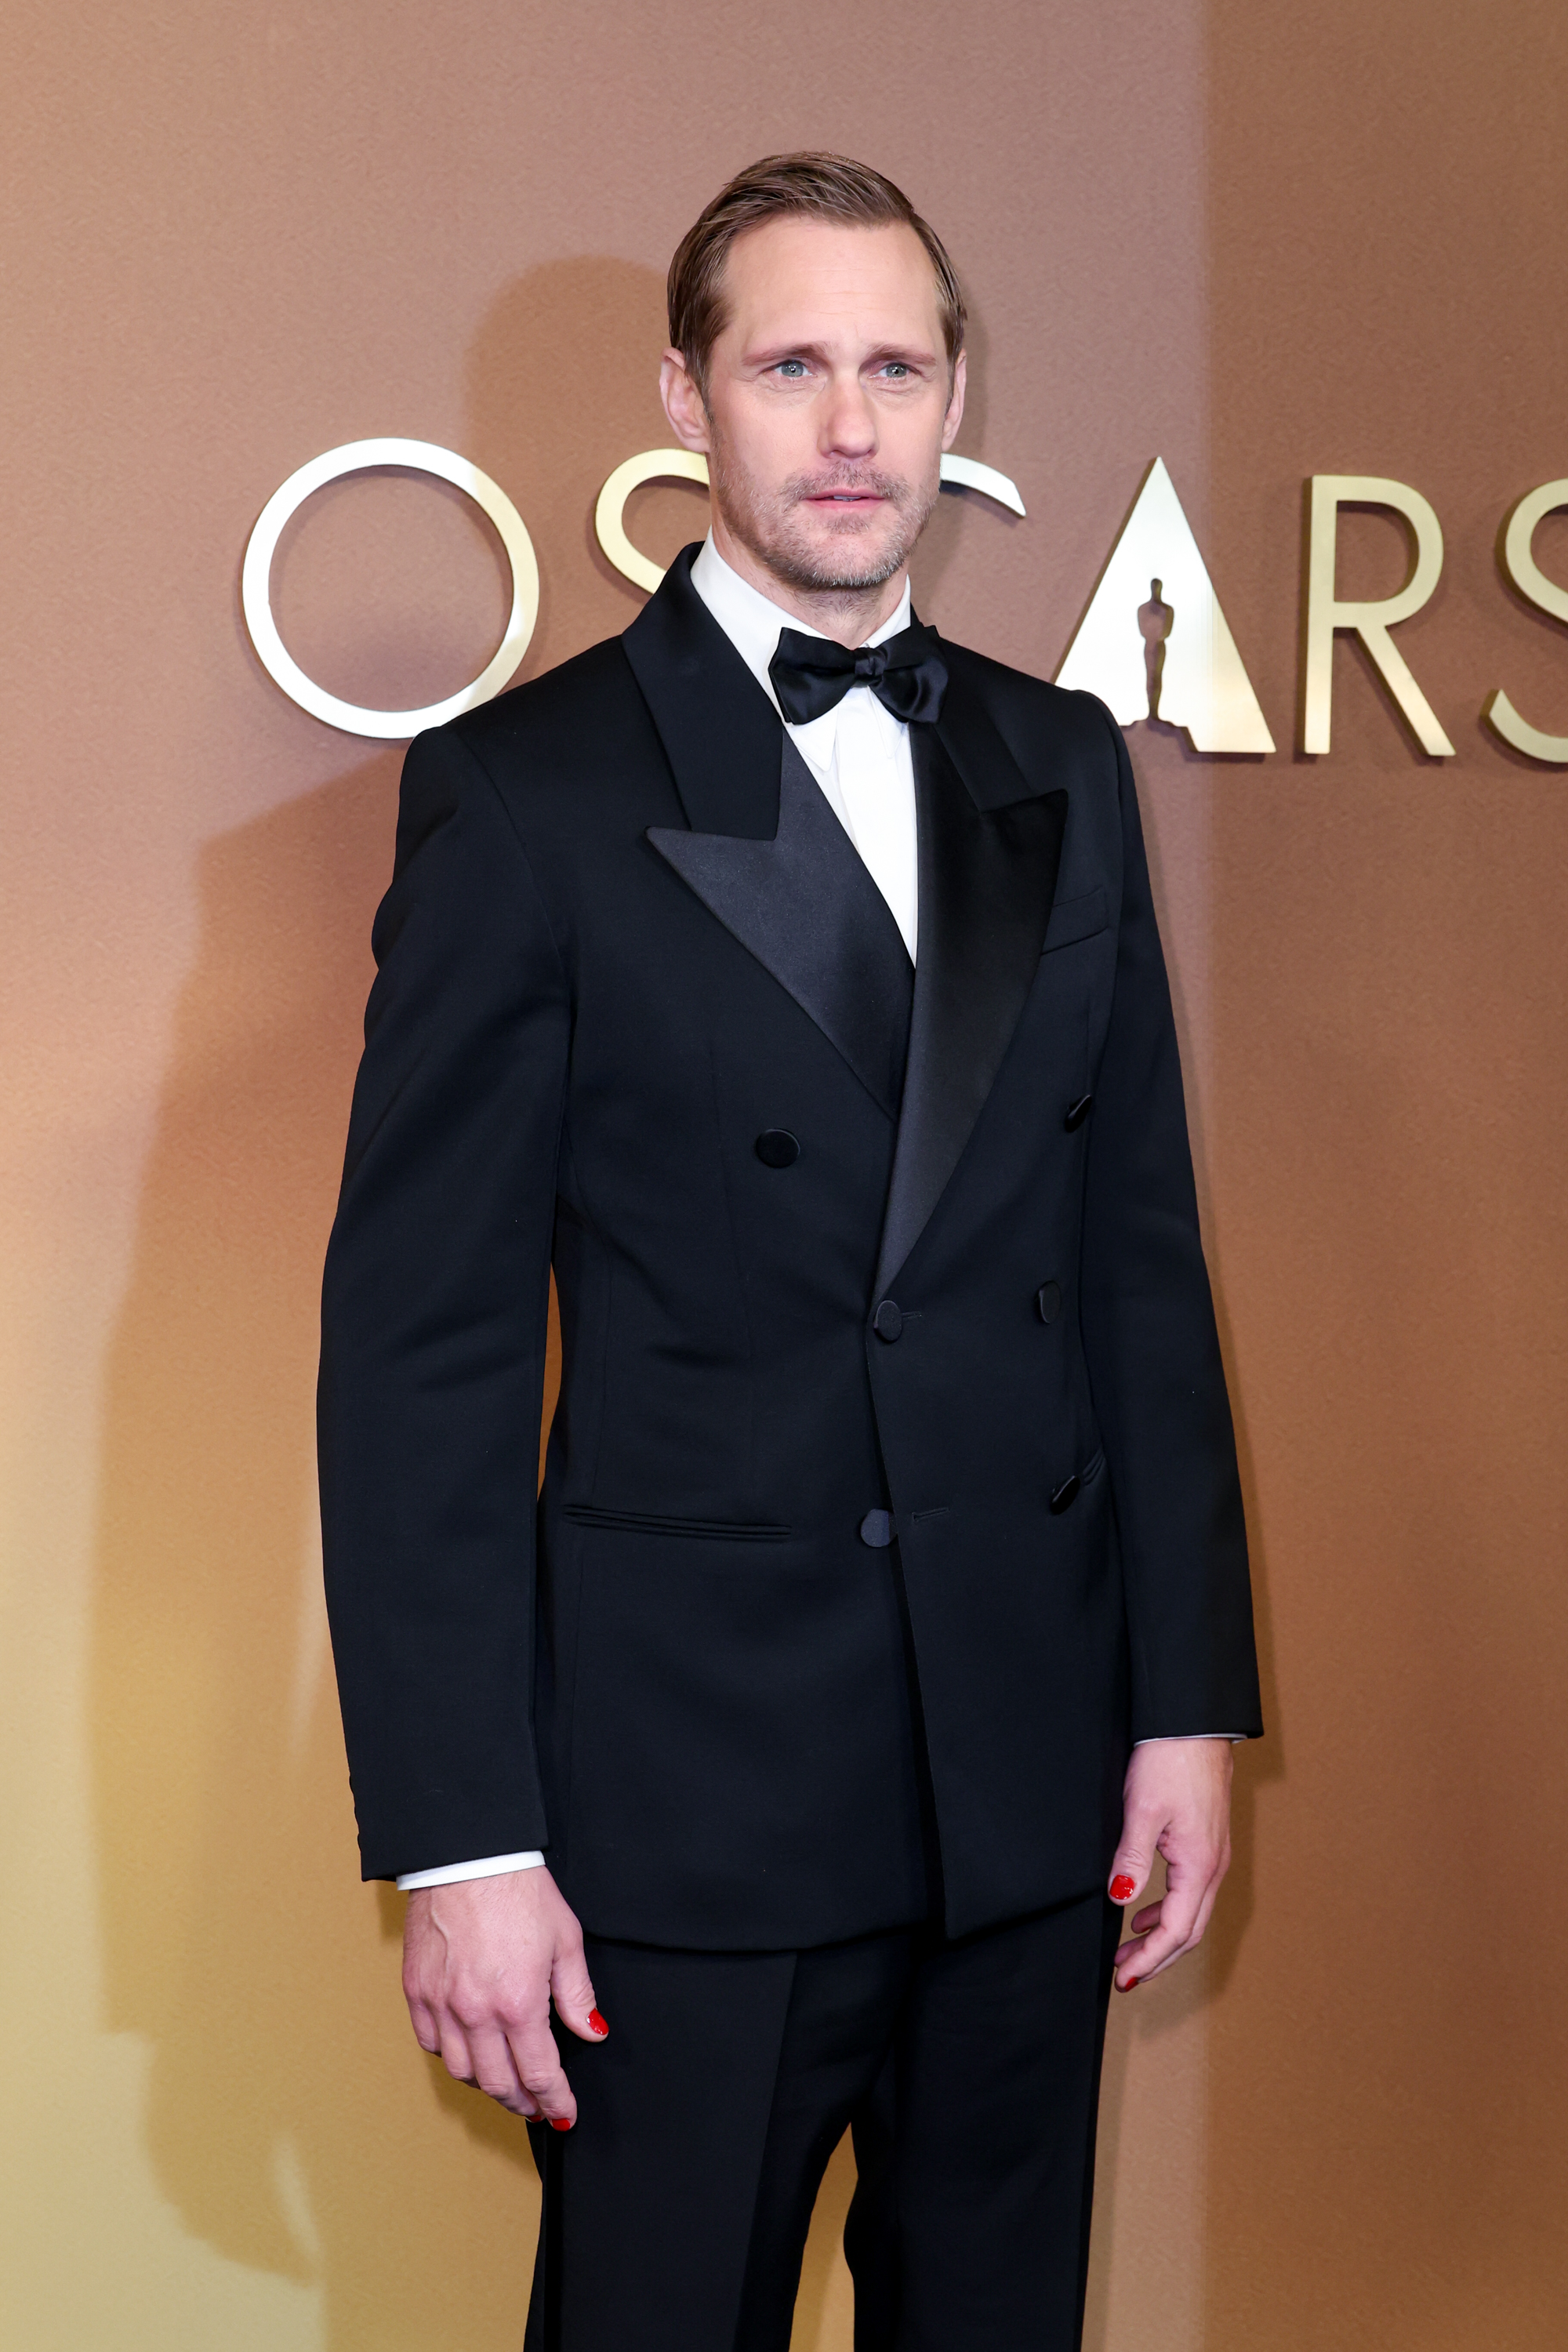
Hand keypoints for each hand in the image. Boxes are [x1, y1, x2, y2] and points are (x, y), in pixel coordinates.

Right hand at [402, 1867, 605, 2125]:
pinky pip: (431, 2043)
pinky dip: (451, 2055)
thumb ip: (577, 1995)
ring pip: (462, 2071)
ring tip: (506, 2082)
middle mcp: (476, 2013)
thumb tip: (593, 2032)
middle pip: (498, 2083)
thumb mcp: (565, 1940)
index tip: (563, 2114)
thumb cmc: (519, 1890)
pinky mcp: (416, 1991)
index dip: (555, 2101)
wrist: (468, 1856)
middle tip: (538, 2106)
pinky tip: (469, 2050)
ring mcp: (441, 2004)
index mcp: (518, 2003)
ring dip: (487, 2085)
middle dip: (523, 2102)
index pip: (539, 2074)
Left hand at [1107, 1737, 1232, 1990]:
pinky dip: (1168, 1911)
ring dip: (1161, 1937)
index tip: (1123, 1978)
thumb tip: (1121, 1899)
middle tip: (1123, 1973)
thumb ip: (1131, 1858)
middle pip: (1190, 1932)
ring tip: (1128, 1948)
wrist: (1194, 1724)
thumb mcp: (1142, 1810)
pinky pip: (1191, 1892)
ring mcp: (1214, 1855)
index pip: (1177, 1932)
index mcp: (1200, 1865)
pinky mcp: (1207, 1842)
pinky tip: (1143, 1911)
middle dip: (1156, 1958)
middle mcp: (1214, 1866)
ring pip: (1192, 1914)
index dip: (1150, 1960)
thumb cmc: (1170, 1760)